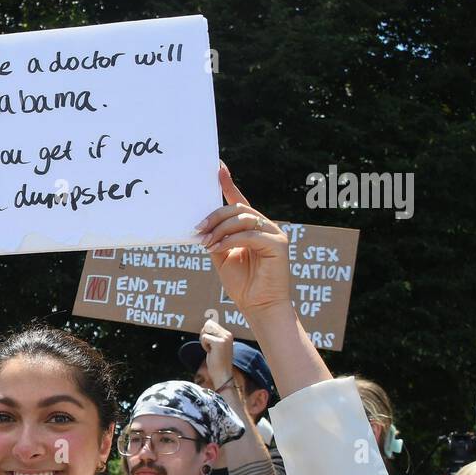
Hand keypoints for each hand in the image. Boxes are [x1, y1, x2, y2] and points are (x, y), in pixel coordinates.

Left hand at [196, 164, 291, 317]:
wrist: (259, 306)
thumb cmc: (242, 284)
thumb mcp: (222, 256)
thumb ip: (215, 238)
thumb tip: (201, 225)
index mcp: (252, 227)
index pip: (239, 201)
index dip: (228, 183)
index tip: (217, 168)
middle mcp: (265, 226)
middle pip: (238, 209)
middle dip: (214, 217)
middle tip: (197, 229)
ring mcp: (274, 234)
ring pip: (243, 219)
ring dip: (220, 229)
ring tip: (206, 242)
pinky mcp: (278, 245)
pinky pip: (250, 234)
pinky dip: (230, 239)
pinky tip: (217, 248)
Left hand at [199, 319, 234, 388]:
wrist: (222, 374)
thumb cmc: (217, 362)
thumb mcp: (216, 346)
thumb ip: (213, 335)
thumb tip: (207, 322)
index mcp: (228, 334)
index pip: (211, 323)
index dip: (206, 333)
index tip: (210, 344)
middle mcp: (228, 335)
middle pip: (208, 324)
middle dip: (204, 335)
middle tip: (208, 346)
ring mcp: (225, 338)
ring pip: (205, 329)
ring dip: (203, 340)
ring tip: (210, 349)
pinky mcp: (220, 343)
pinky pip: (204, 337)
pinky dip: (204, 345)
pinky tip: (210, 352)